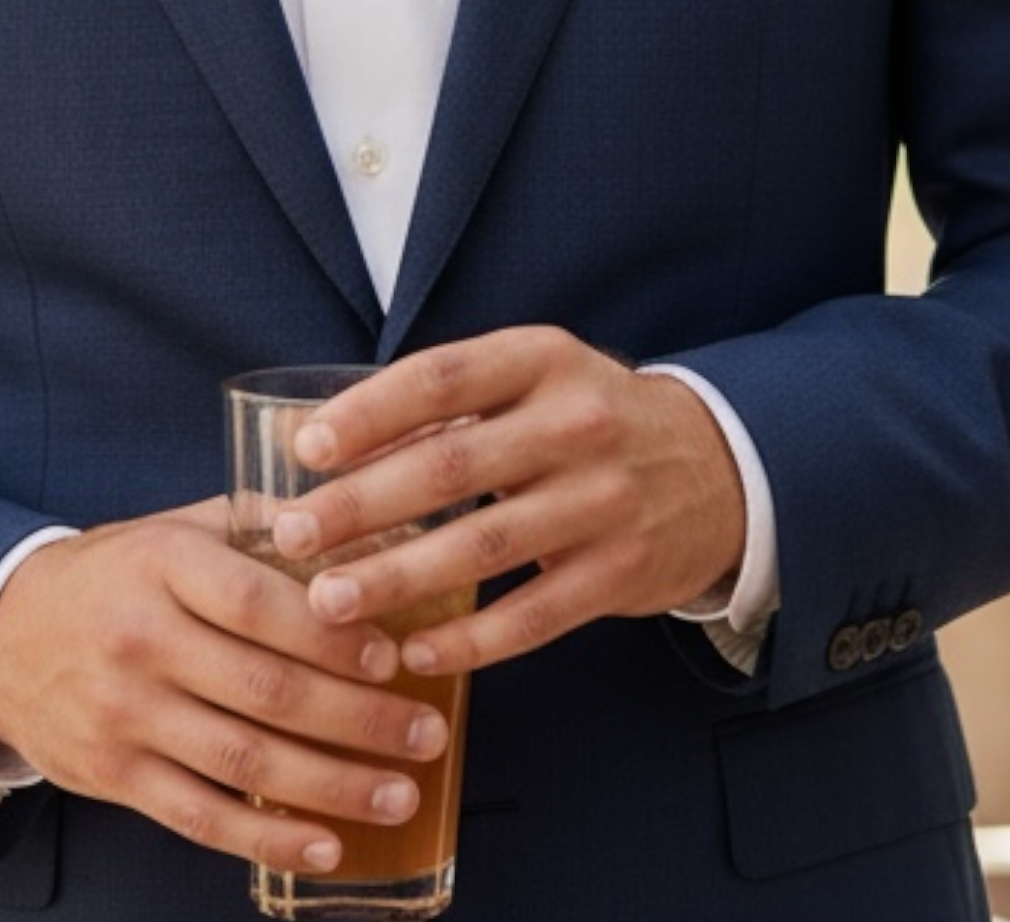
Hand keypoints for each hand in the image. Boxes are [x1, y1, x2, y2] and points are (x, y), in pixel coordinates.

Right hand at [0, 499, 453, 872]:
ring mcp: (124, 714)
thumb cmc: (116, 573)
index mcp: (163, 566)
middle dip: (358, 719)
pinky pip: (201, 817)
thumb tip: (360, 518)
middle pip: (265, 690)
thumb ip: (260, 522)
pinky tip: (329, 844)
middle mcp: (141, 640)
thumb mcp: (175, 527)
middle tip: (426, 734)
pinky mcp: (113, 776)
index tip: (396, 654)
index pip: (257, 602)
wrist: (1, 633)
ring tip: (402, 795)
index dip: (331, 634)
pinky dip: (268, 840)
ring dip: (333, 786)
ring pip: (243, 761)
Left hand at [268, 327, 745, 674]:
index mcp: (542, 361)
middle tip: (288, 534)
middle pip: (452, 465)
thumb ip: (451, 403)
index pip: (442, 377)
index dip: (368, 412)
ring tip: (327, 600)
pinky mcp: (621, 572)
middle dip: (360, 504)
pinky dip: (468, 637)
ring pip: (484, 546)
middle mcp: (577, 424)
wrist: (721, 467)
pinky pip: (533, 615)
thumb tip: (328, 441)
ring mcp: (604, 500)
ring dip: (397, 577)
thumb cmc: (588, 419)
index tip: (304, 449)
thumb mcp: (535, 379)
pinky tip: (412, 648)